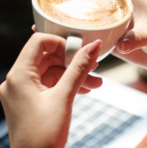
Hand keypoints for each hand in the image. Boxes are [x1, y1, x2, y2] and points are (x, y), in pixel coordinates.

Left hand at [0, 33, 101, 147]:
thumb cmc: (42, 138)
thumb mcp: (64, 97)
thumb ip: (79, 68)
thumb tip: (93, 46)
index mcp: (19, 76)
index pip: (39, 42)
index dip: (61, 43)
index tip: (78, 50)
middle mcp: (17, 80)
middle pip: (47, 56)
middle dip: (72, 61)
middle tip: (92, 65)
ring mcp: (23, 90)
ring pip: (52, 71)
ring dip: (74, 74)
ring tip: (95, 81)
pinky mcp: (30, 99)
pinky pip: (51, 83)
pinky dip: (67, 84)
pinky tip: (85, 88)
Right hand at [49, 0, 146, 72]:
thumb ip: (137, 38)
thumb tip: (121, 44)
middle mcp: (116, 7)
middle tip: (44, 1)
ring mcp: (113, 23)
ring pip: (86, 16)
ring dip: (68, 18)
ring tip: (47, 21)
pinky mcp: (112, 38)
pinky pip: (91, 33)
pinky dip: (77, 35)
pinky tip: (64, 39)